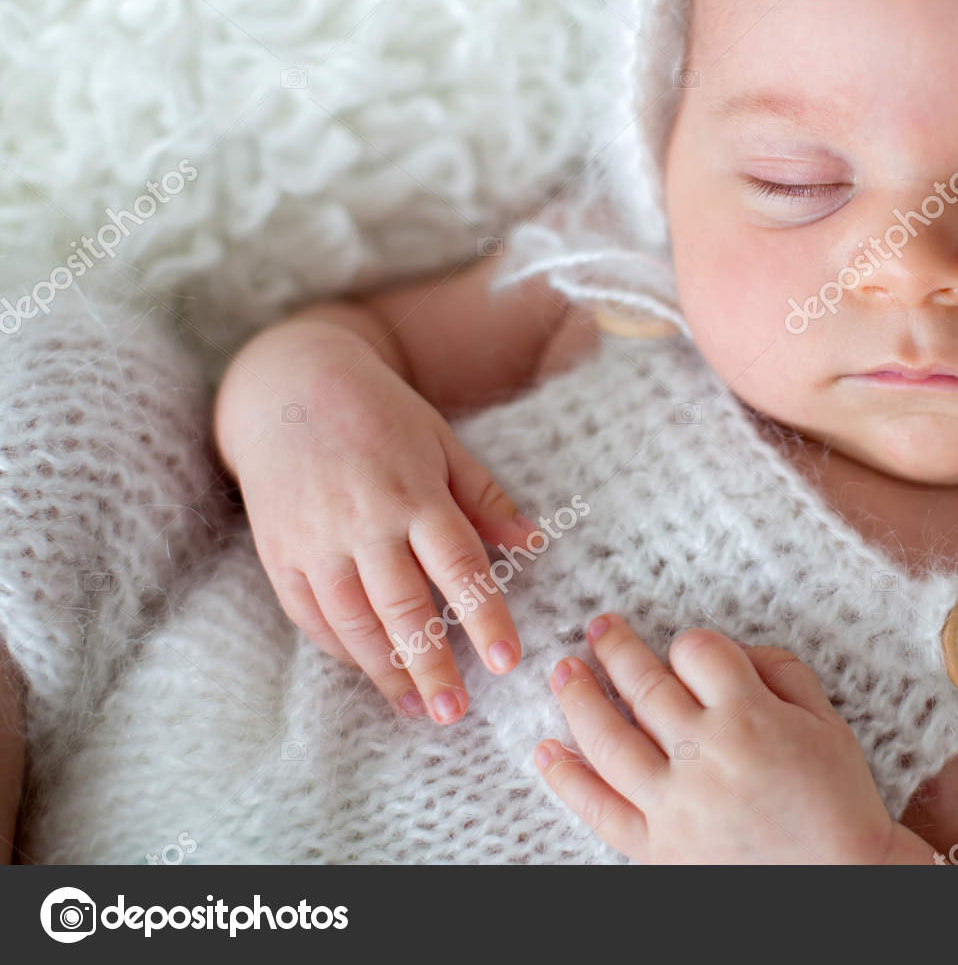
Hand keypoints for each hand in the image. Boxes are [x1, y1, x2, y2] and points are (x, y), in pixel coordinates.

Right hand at [230, 329, 534, 724]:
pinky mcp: (280, 553)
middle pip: (403, 606)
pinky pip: (310, 615)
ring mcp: (316, 541)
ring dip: (385, 671)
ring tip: (416, 707)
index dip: (485, 617)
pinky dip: (340, 648)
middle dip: (431, 664)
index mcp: (415, 492)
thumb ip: (485, 500)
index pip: (458, 566)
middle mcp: (364, 521)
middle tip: (455, 711)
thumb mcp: (442, 443)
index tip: (506, 661)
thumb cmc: (381, 415)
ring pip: (352, 621)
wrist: (288, 388)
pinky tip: (369, 671)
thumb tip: (535, 543)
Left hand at [535, 614, 938, 863]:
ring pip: (607, 739)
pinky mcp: (657, 848)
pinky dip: (566, 778)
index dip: (690, 642)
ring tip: (562, 670)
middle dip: (615, 649)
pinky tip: (544, 751)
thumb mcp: (827, 719)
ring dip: (577, 697)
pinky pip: (599, 808)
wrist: (841, 880)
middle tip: (596, 628)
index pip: (698, 652)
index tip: (690, 650)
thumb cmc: (838, 799)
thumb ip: (781, 670)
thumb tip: (734, 651)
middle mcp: (704, 754)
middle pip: (644, 685)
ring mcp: (675, 803)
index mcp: (750, 715)